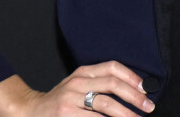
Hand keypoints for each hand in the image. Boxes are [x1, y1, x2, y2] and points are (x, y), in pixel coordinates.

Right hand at [24, 61, 155, 115]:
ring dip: (124, 113)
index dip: (131, 76)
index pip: (111, 67)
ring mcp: (71, 99)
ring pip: (104, 103)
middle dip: (133, 96)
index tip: (146, 89)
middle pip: (111, 84)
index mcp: (83, 72)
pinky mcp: (66, 115)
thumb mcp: (77, 85)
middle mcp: (77, 82)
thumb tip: (132, 91)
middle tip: (148, 107)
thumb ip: (98, 84)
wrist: (31, 111)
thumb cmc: (60, 100)